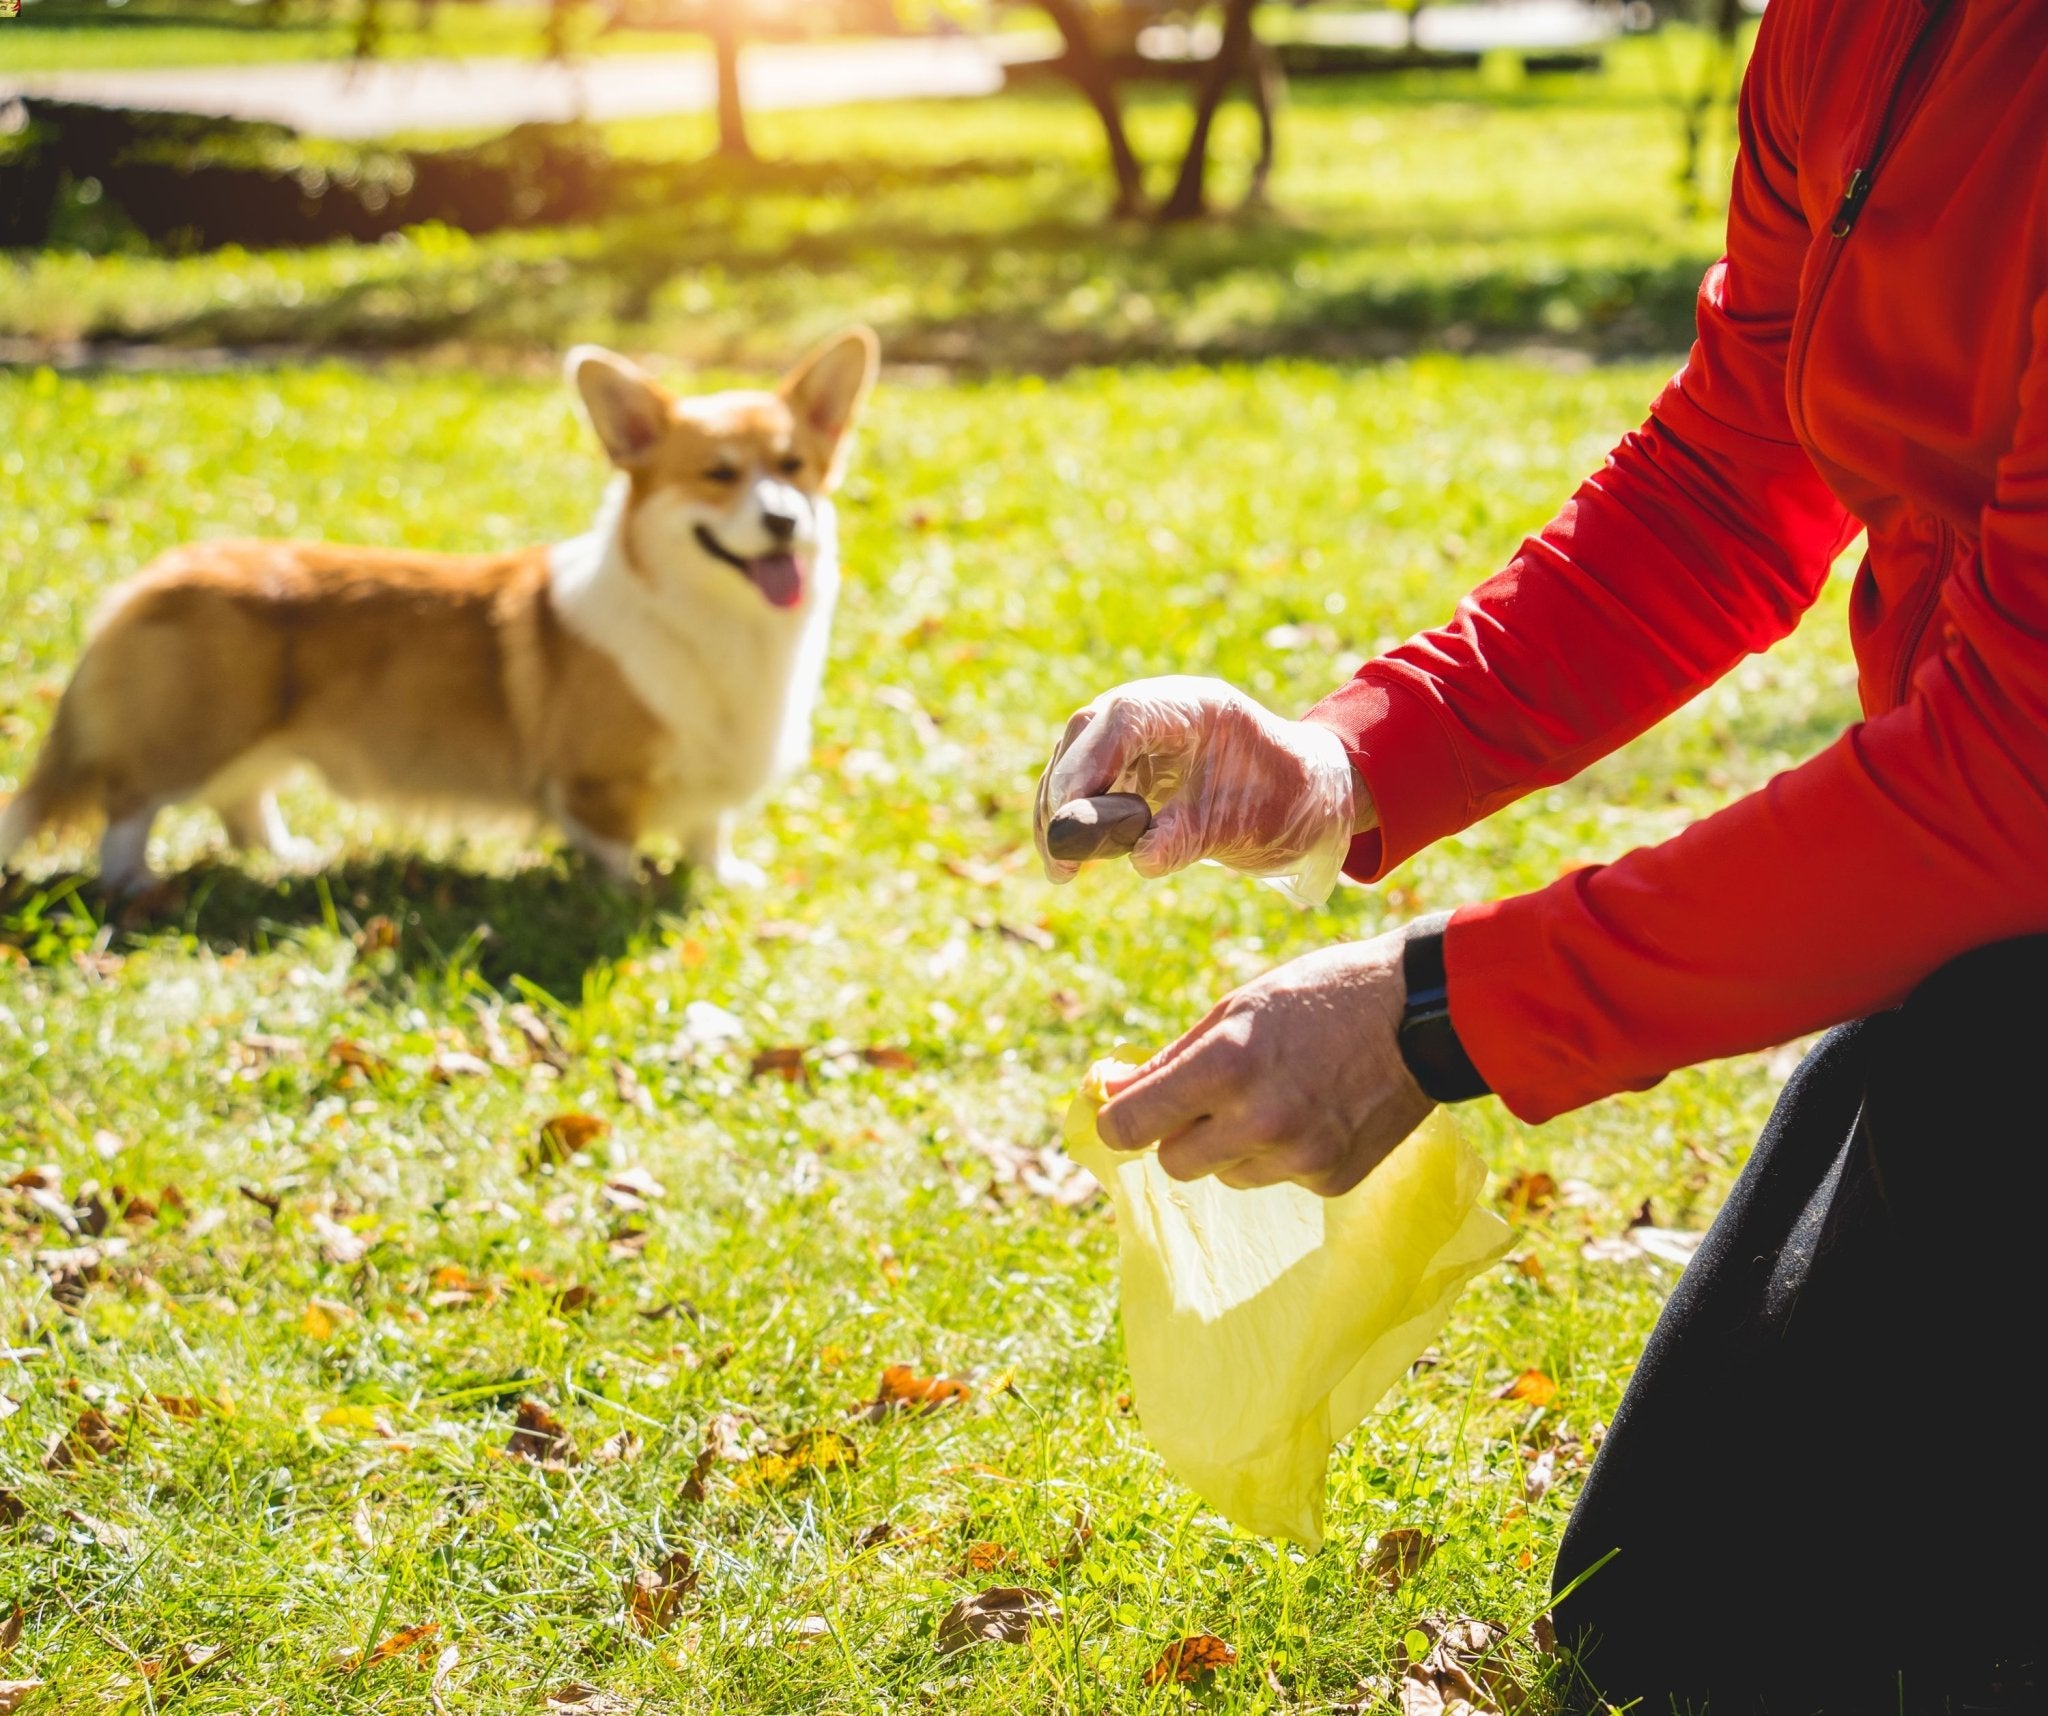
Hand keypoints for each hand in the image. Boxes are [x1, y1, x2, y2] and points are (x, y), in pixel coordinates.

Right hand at [1034, 675, 1367, 908]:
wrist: (1305, 799)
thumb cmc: (1284, 802)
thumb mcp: (1244, 825)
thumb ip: (1190, 836)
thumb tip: (1139, 858)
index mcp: (1194, 707)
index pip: (1123, 718)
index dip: (1087, 764)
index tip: (1068, 817)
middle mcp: (1157, 708)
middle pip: (1086, 734)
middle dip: (1064, 794)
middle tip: (1061, 858)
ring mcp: (1138, 731)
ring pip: (1074, 757)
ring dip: (1059, 811)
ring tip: (1062, 870)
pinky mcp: (1127, 759)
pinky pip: (1084, 780)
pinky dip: (1073, 817)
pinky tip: (1070, 860)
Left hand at [1095, 930, 1433, 1196]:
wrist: (1421, 1015)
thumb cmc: (1319, 997)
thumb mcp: (1236, 1008)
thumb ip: (1170, 1059)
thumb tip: (1111, 1092)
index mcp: (1225, 1066)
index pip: (1131, 1127)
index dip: (1117, 1120)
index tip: (1121, 1110)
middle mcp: (1257, 1120)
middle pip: (1173, 1163)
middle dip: (1178, 1134)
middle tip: (1209, 1097)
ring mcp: (1298, 1157)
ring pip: (1225, 1174)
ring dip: (1232, 1144)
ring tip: (1278, 1094)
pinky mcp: (1330, 1180)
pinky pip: (1276, 1178)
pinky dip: (1282, 1153)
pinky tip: (1315, 1110)